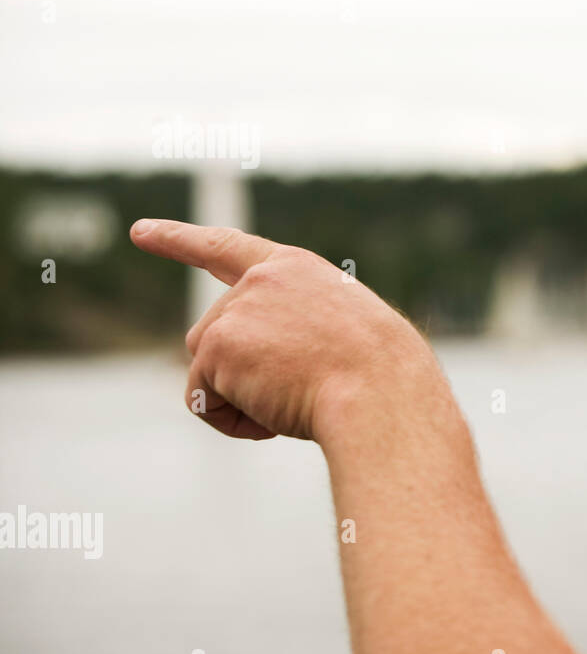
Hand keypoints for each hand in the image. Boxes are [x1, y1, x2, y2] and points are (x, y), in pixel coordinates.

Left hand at [129, 218, 436, 442]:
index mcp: (297, 271)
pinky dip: (234, 421)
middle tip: (302, 391)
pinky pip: (204, 400)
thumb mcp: (343, 336)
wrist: (380, 392)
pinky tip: (275, 416)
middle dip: (241, 375)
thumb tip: (247, 378)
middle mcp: (259, 280)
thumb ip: (291, 334)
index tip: (139, 232)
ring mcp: (236, 309)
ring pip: (208, 370)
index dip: (180, 240)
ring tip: (296, 400)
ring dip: (241, 399)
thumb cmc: (379, 378)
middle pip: (214, 336)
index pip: (228, 248)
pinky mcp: (217, 345)